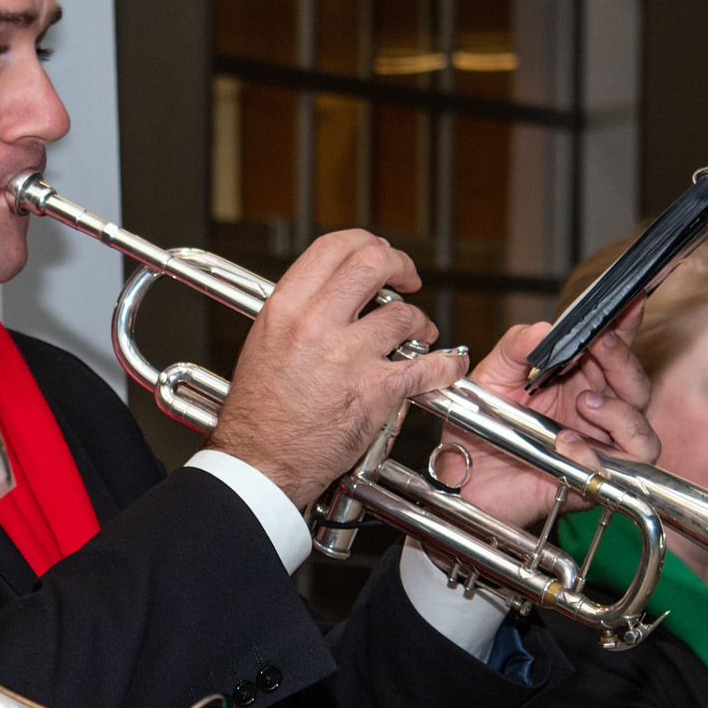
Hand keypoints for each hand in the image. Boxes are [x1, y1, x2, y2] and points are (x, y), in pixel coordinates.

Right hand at [207, 228, 454, 507]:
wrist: (259, 465)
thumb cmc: (258, 417)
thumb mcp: (265, 344)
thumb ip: (299, 314)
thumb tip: (331, 295)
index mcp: (285, 308)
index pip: (334, 247)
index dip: (365, 243)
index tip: (378, 254)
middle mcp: (315, 324)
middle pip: (373, 263)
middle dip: (400, 265)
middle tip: (408, 279)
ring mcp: (347, 356)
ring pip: (403, 315)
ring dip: (419, 321)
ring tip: (419, 332)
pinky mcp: (374, 391)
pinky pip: (425, 366)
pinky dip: (445, 366)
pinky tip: (448, 366)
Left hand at [430, 319, 654, 532]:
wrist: (461, 478)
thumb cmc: (479, 429)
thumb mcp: (493, 376)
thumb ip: (516, 347)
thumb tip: (543, 328)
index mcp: (578, 381)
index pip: (614, 350)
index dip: (626, 326)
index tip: (629, 303)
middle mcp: (595, 413)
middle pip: (636, 387)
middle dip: (624, 362)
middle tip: (602, 345)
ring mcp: (597, 448)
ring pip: (641, 430)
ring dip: (620, 412)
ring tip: (583, 402)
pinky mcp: (588, 480)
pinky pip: (614, 470)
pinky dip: (593, 453)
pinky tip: (565, 442)